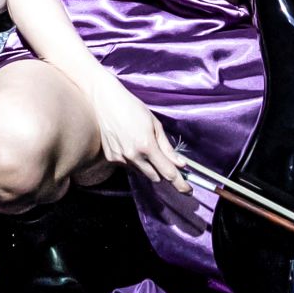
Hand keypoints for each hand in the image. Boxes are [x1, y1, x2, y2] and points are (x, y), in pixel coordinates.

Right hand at [89, 76, 186, 193]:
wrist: (106, 102)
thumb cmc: (133, 108)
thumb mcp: (155, 124)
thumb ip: (167, 147)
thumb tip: (180, 164)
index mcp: (147, 146)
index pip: (167, 172)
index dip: (180, 183)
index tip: (188, 190)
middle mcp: (133, 156)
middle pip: (155, 177)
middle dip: (163, 171)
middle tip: (165, 161)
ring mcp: (120, 159)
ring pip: (142, 173)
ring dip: (148, 166)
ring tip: (143, 145)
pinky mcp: (112, 158)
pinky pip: (129, 167)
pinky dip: (134, 161)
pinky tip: (131, 145)